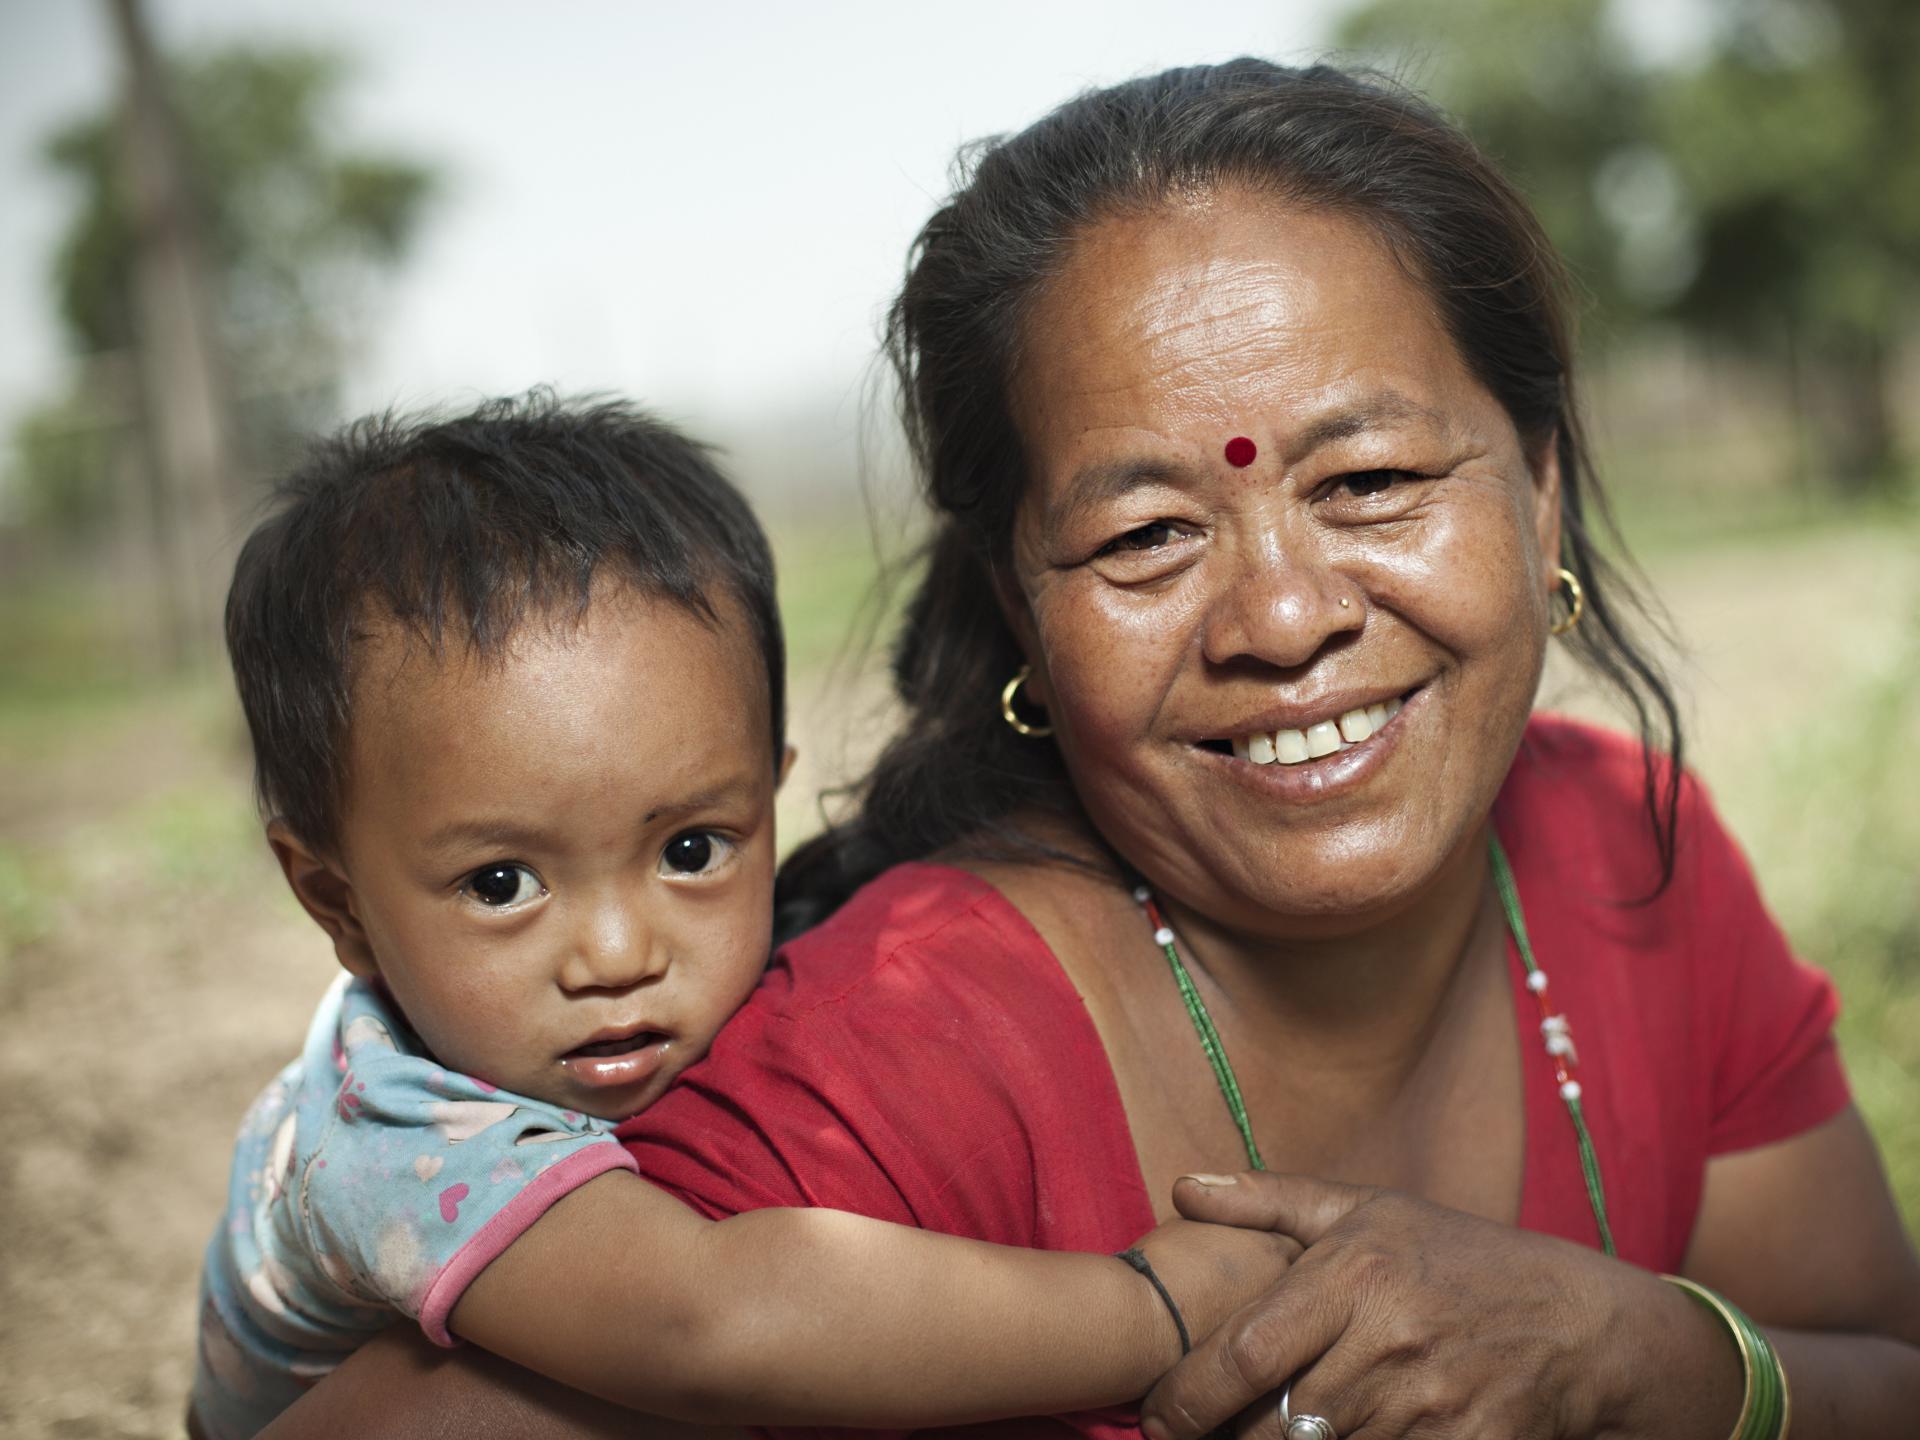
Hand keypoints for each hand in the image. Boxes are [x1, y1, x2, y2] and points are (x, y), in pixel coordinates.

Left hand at [1140, 1172, 1737, 1439]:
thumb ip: (1268, 1202)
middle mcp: (1392, 1340)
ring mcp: (1434, 1406)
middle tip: (1189, 1438)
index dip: (1190, 1394)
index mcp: (1358, 1273)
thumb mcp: (1368, 1210)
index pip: (1249, 1350)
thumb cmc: (1455, 1256)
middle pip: (1273, 1421)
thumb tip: (1181, 1186)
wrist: (1580, 1323)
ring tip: (1252, 1438)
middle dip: (1222, 1439)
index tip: (1157, 1414)